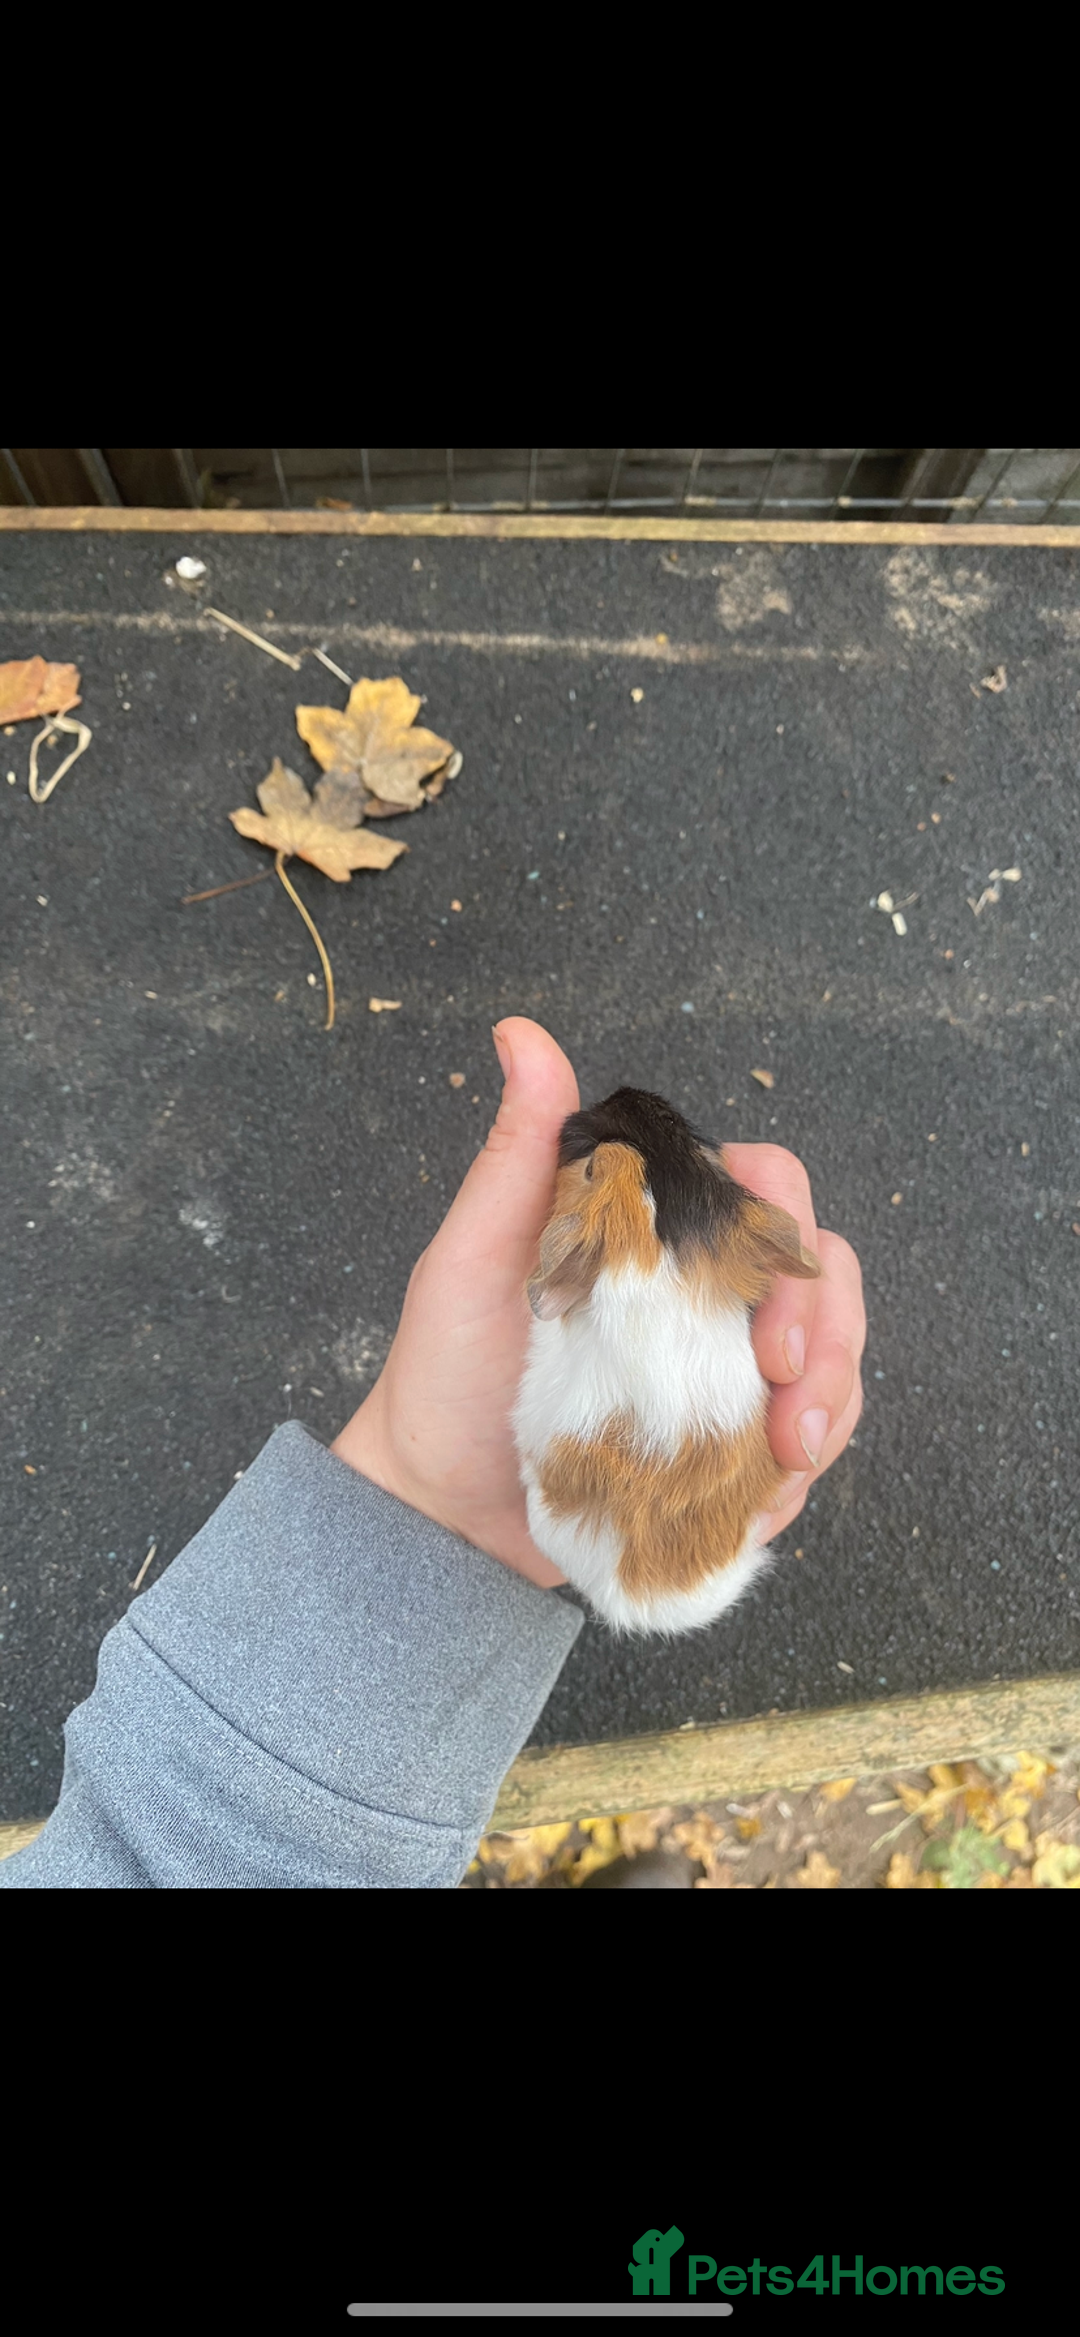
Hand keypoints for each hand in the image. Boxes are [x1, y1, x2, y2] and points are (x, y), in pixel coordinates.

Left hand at [332, 1020, 864, 1584]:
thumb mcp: (471, 1259)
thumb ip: (516, 1154)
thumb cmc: (443, 1371)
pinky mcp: (727, 1439)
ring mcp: (721, 1362)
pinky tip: (762, 1507)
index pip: (766, 1190)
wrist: (437, 1505)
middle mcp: (702, 1283)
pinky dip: (800, 1473)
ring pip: (833, 1358)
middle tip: (790, 1417)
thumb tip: (521, 1034)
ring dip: (830, 1411)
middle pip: (822, 1274)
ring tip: (784, 1470)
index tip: (761, 1328)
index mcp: (656, 1221)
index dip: (788, 1241)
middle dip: (829, 1342)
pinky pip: (805, 1442)